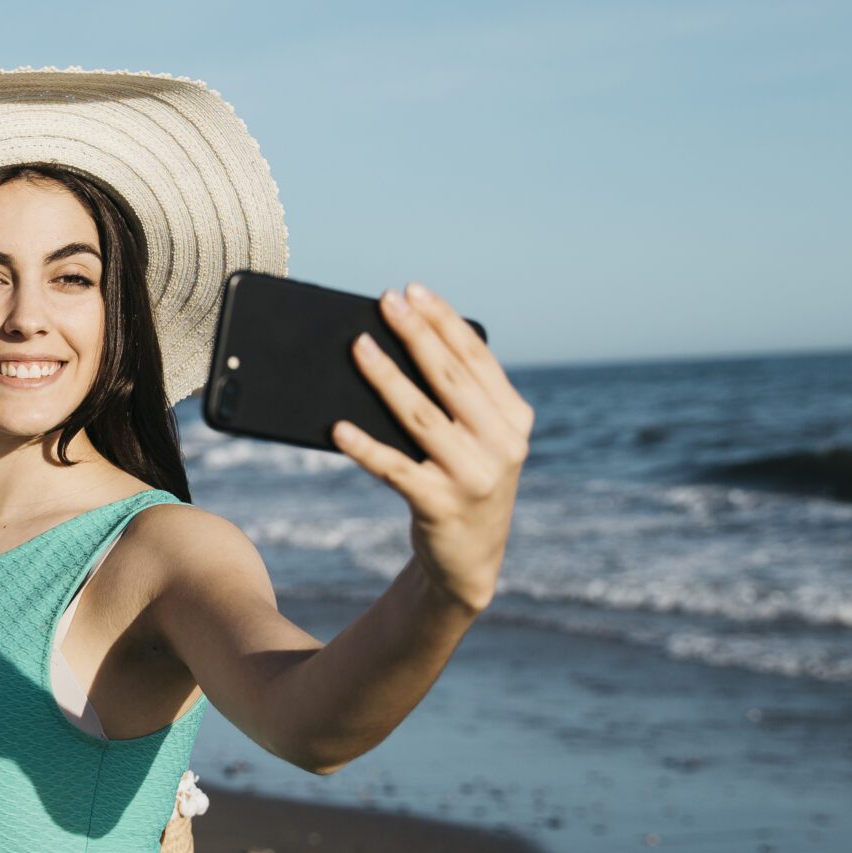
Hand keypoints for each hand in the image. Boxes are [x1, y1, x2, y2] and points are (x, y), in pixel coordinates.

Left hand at [331, 284, 532, 613]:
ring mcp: (474, 477)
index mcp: (514, 419)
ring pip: (421, 417)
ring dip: (387, 378)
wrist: (469, 561)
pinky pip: (395, 469)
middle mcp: (502, 445)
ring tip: (358, 346)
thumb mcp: (478, 440)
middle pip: (450, 379)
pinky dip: (365, 447)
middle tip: (386, 301)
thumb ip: (458, 401)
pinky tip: (338, 427)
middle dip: (416, 334)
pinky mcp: (441, 506)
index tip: (413, 291)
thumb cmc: (462, 482)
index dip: (444, 321)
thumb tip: (397, 348)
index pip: (477, 358)